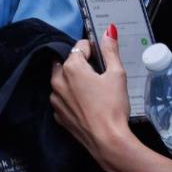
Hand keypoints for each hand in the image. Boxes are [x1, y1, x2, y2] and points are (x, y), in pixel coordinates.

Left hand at [50, 24, 133, 171]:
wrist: (107, 141)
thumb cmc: (113, 107)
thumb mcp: (117, 75)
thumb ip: (110, 51)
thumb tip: (108, 31)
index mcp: (71, 67)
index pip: (80, 46)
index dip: (93, 49)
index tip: (102, 58)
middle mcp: (57, 80)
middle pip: (67, 62)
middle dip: (81, 64)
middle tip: (99, 74)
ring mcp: (55, 99)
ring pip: (62, 80)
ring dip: (74, 80)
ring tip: (93, 91)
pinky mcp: (57, 114)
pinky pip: (62, 98)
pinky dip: (71, 97)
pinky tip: (87, 104)